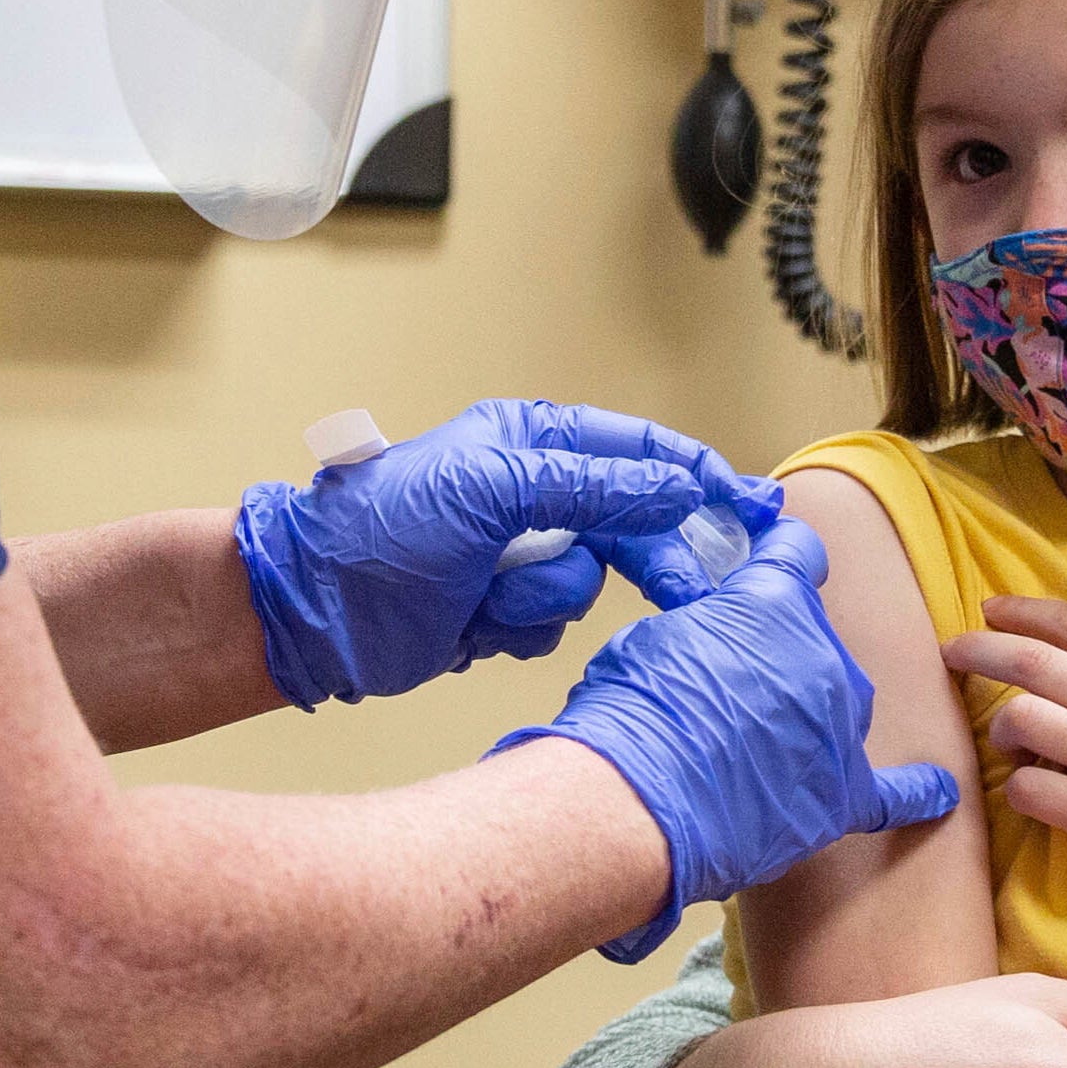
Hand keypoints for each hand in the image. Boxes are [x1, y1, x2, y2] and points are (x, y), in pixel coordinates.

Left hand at [233, 400, 750, 707]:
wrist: (315, 611)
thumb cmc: (383, 531)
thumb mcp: (493, 489)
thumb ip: (591, 485)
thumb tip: (674, 487)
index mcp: (530, 440)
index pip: (638, 448)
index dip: (698, 475)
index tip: (751, 505)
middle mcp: (530, 492)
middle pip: (632, 522)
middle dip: (651, 557)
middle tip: (687, 591)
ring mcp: (517, 554)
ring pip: (591, 581)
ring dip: (544, 596)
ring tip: (491, 596)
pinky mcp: (502, 610)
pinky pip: (552, 624)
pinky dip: (518, 627)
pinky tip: (474, 622)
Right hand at [508, 515, 962, 956]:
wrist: (640, 803)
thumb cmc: (633, 715)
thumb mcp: (655, 636)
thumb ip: (704, 626)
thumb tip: (711, 640)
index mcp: (776, 601)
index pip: (798, 554)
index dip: (781, 553)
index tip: (775, 554)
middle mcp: (824, 654)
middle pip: (816, 642)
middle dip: (779, 655)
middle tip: (724, 687)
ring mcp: (840, 728)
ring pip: (839, 707)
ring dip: (806, 715)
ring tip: (749, 744)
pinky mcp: (841, 797)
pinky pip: (893, 794)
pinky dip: (916, 793)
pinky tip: (938, 792)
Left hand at [940, 598, 1066, 972]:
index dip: (1024, 611)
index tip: (990, 608)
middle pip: (1032, 664)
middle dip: (979, 649)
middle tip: (952, 651)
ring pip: (1021, 721)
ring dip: (1002, 725)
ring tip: (1009, 740)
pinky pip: (1030, 790)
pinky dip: (1019, 787)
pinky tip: (1032, 789)